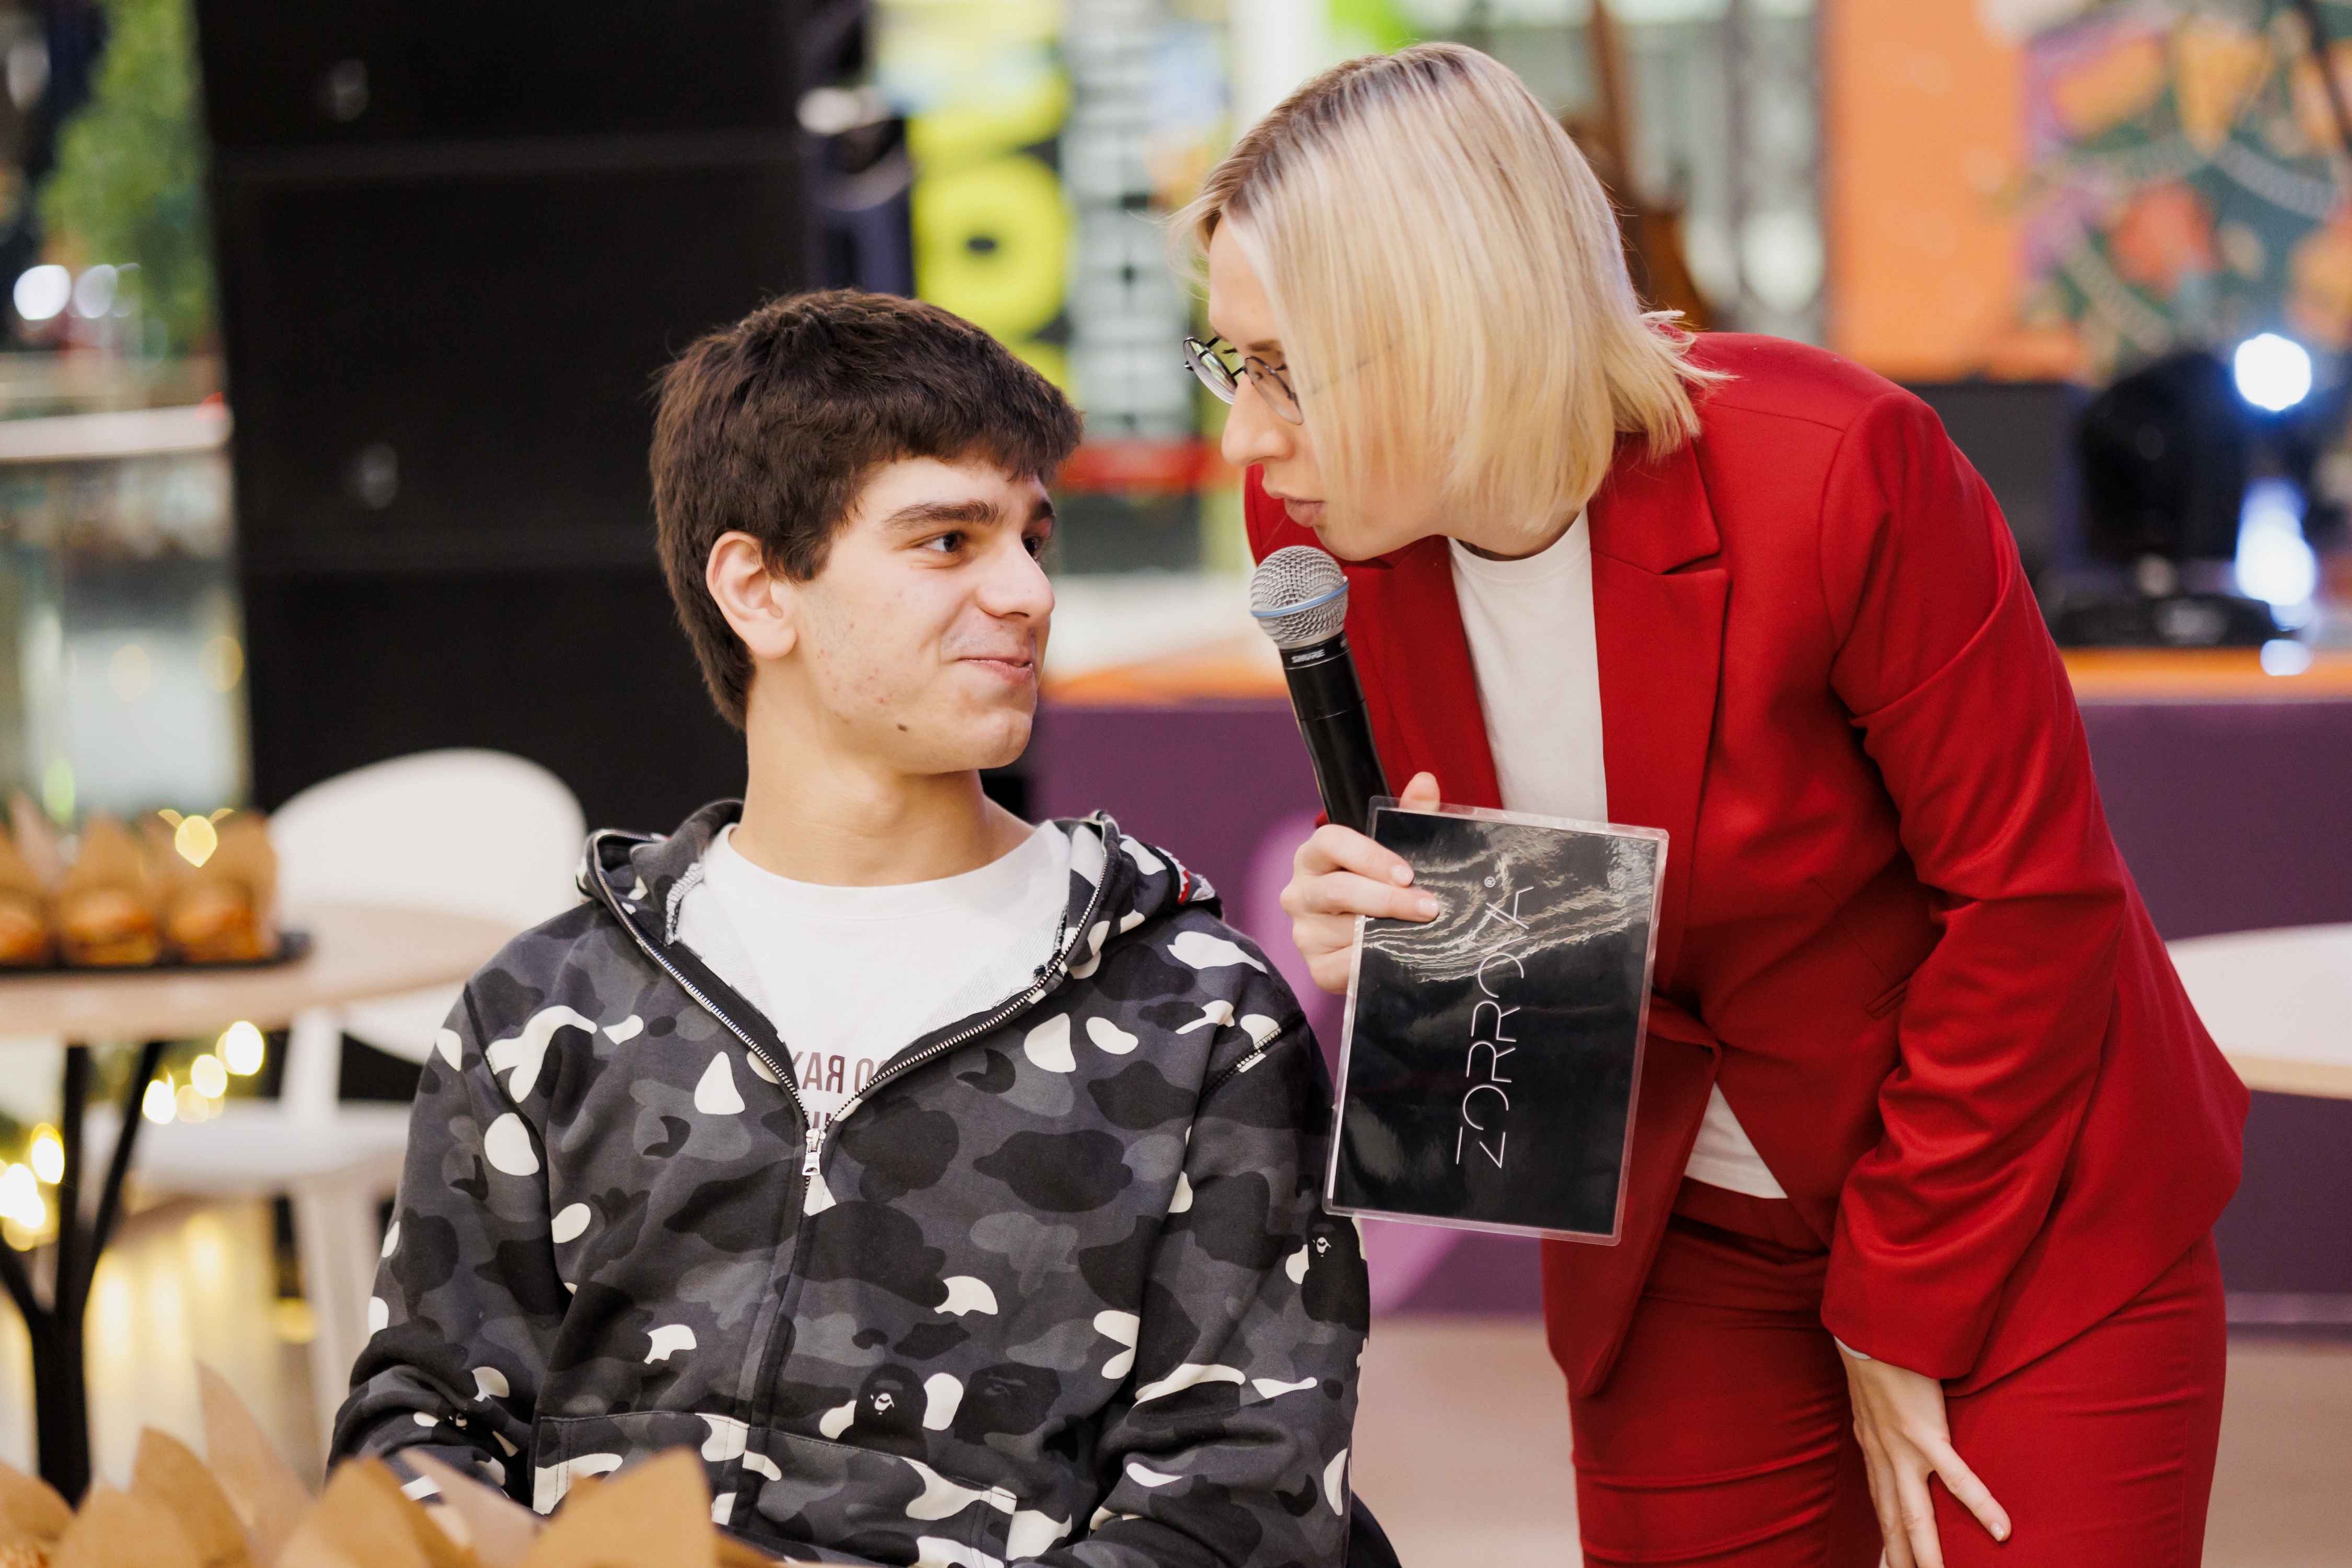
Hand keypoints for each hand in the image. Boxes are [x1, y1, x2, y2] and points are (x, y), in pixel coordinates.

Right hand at [1277, 772, 1443, 993]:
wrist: (1374, 943)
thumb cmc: (1382, 887)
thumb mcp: (1397, 850)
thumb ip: (1409, 816)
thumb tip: (1425, 781)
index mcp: (1314, 855)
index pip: (1331, 842)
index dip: (1369, 856)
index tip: (1407, 874)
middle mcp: (1299, 891)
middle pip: (1339, 890)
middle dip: (1389, 900)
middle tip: (1430, 908)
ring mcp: (1303, 931)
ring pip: (1345, 930)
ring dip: (1389, 933)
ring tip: (1423, 933)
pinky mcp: (1315, 967)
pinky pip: (1342, 967)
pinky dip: (1372, 963)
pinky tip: (1398, 958)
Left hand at [1841, 1348, 2009, 1567]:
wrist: (1869, 1333)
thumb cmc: (1878, 1366)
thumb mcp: (1872, 1410)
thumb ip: (1883, 1434)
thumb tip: (1889, 1447)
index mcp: (1876, 1456)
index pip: (1881, 1512)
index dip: (1885, 1545)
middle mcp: (1885, 1460)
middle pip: (1894, 1525)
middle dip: (1899, 1561)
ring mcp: (1903, 1450)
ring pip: (1917, 1516)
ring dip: (1929, 1555)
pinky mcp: (1925, 1433)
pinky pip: (1958, 1478)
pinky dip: (1980, 1506)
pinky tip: (2002, 1531)